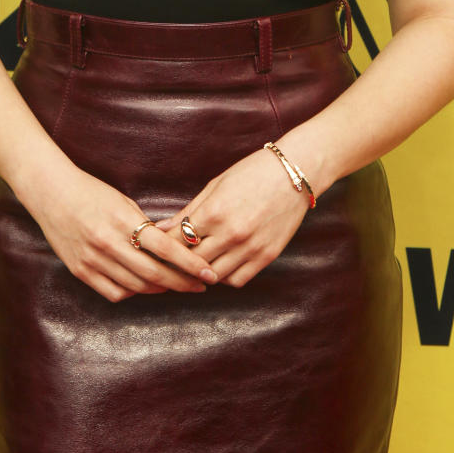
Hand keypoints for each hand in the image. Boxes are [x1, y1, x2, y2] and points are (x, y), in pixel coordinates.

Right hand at [26, 167, 218, 303]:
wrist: (50, 192)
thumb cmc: (91, 192)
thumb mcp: (123, 202)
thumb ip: (145, 227)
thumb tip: (171, 249)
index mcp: (122, 221)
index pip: (166, 249)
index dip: (191, 264)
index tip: (209, 273)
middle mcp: (108, 243)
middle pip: (155, 273)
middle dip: (183, 282)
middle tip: (201, 285)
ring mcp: (93, 260)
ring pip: (136, 286)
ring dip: (160, 289)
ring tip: (176, 285)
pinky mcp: (80, 271)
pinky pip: (114, 292)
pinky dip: (133, 292)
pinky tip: (142, 285)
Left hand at [158, 148, 310, 288]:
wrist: (294, 173)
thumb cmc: (252, 173)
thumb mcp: (215, 186)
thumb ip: (188, 211)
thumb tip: (161, 228)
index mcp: (214, 212)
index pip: (178, 241)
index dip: (165, 247)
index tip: (159, 248)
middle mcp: (231, 233)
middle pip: (193, 262)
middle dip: (179, 263)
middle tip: (172, 262)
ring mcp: (250, 247)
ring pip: (214, 277)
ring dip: (202, 273)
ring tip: (195, 265)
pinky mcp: (267, 256)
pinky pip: (238, 279)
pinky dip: (225, 277)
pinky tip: (220, 265)